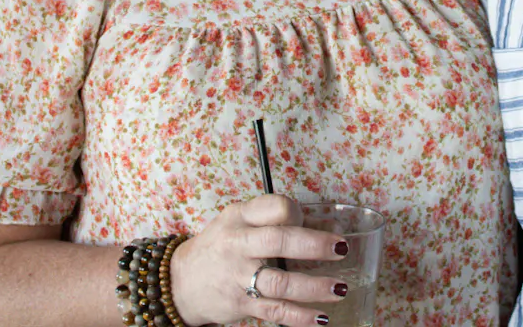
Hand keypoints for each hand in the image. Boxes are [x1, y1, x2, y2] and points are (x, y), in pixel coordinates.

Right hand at [170, 194, 350, 325]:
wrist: (181, 281)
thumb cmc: (223, 243)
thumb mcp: (245, 221)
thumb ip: (287, 222)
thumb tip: (333, 226)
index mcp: (241, 217)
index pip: (276, 207)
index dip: (298, 213)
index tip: (309, 220)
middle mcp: (239, 245)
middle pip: (279, 241)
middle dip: (314, 245)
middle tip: (341, 248)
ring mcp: (239, 277)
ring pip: (279, 282)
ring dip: (313, 287)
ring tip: (340, 288)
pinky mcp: (241, 305)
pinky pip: (274, 312)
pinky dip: (299, 317)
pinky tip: (321, 318)